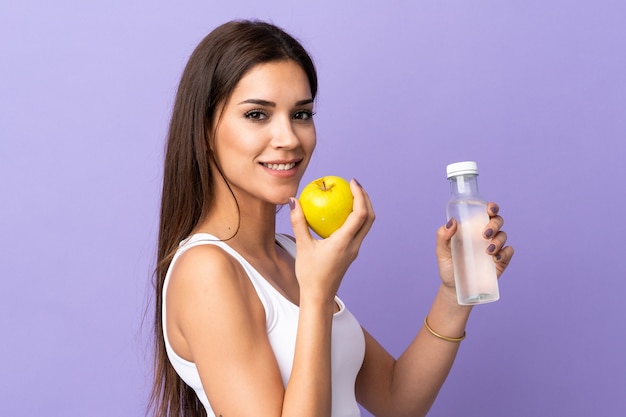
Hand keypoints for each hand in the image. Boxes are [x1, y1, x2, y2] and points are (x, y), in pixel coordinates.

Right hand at [289, 179, 375, 301]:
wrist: (319, 296)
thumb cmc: (309, 273)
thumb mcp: (302, 246)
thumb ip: (298, 222)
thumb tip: (293, 201)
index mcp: (344, 242)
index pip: (360, 214)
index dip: (360, 195)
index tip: (352, 182)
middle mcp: (354, 245)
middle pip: (370, 217)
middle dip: (366, 198)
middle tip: (354, 185)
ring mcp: (355, 250)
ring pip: (367, 225)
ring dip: (364, 208)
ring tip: (351, 195)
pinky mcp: (351, 252)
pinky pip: (359, 231)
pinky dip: (356, 218)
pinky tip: (342, 213)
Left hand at [436, 202, 514, 292]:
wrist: (455, 289)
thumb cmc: (448, 266)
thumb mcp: (441, 252)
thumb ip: (442, 236)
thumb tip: (452, 223)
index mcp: (472, 228)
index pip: (485, 213)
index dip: (491, 207)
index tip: (490, 209)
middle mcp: (485, 235)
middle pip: (497, 221)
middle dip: (494, 224)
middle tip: (484, 234)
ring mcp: (494, 248)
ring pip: (503, 235)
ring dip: (498, 240)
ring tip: (488, 251)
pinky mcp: (501, 261)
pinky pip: (509, 252)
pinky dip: (505, 252)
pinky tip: (495, 258)